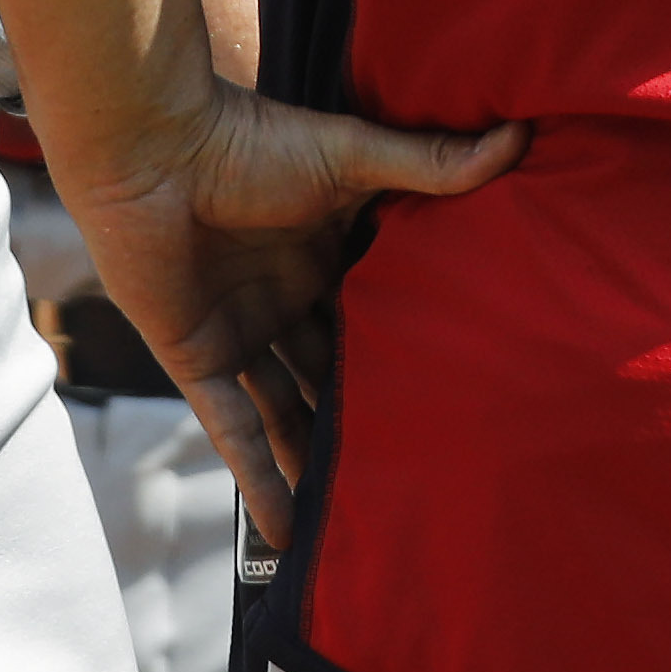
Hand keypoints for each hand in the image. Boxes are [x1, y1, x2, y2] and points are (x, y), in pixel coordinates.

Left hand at [49, 79, 525, 547]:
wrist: (150, 146)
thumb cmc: (248, 139)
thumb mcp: (349, 157)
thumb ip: (428, 163)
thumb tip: (520, 138)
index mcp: (321, 253)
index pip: (369, 317)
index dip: (405, 353)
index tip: (455, 396)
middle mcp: (282, 298)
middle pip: (329, 373)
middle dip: (364, 417)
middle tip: (420, 471)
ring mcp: (238, 332)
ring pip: (286, 413)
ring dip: (316, 461)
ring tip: (361, 519)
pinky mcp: (197, 360)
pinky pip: (233, 432)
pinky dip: (258, 480)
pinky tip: (286, 532)